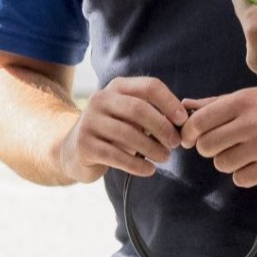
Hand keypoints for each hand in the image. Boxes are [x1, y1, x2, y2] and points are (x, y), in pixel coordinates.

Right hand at [57, 76, 186, 182]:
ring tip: (165, 158)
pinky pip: (116, 155)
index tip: (183, 120)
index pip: (149, 86)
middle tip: (176, 143)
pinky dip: (136, 164)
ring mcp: (89, 121)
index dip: (169, 102)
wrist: (72, 150)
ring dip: (152, 148)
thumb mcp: (130, 115)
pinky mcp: (84, 145)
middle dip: (162, 127)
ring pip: (128, 133)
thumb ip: (152, 113)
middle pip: (139, 109)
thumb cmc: (113, 131)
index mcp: (117, 86)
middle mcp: (101, 99)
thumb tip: (183, 121)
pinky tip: (149, 170)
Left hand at [179, 86, 256, 186]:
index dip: (190, 134)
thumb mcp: (252, 96)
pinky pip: (241, 178)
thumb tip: (185, 105)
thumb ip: (217, 103)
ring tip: (247, 152)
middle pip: (206, 147)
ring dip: (230, 161)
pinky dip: (246, 174)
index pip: (198, 122)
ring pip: (222, 164)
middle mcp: (250, 123)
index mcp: (242, 102)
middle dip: (212, 148)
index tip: (193, 138)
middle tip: (227, 144)